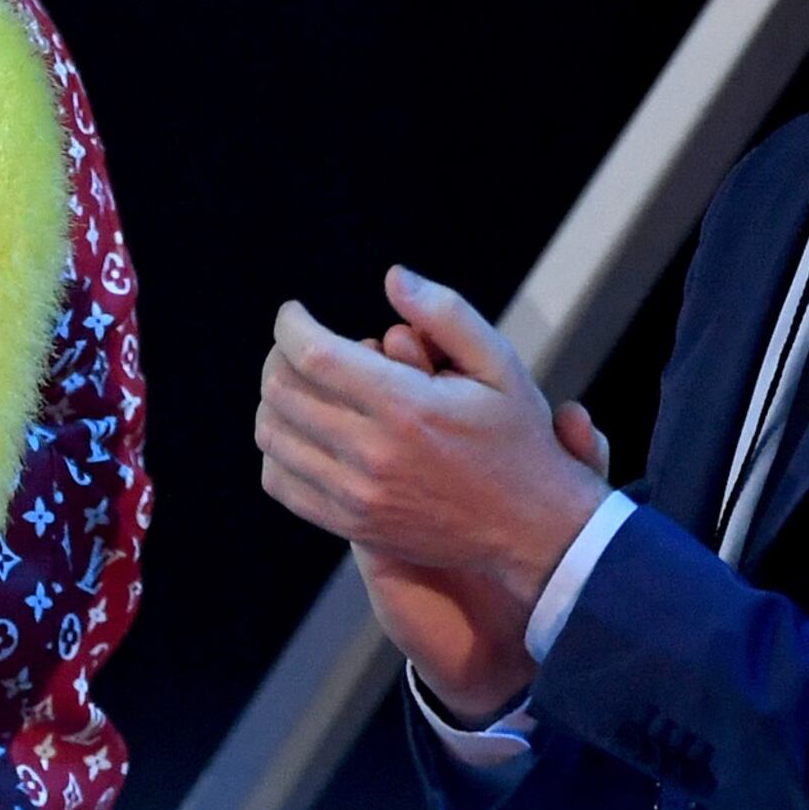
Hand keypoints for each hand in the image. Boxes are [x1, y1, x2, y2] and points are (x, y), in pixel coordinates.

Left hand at [254, 268, 607, 722]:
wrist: (536, 532)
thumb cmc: (518, 440)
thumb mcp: (501, 367)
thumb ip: (446, 315)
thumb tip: (393, 276)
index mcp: (408, 408)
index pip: (313, 354)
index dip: (290, 324)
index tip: (294, 312)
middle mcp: (374, 454)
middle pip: (282, 391)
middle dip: (279, 355)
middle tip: (297, 344)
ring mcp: (357, 495)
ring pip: (272, 435)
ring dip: (275, 400)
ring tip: (301, 384)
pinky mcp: (350, 524)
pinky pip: (279, 481)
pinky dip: (279, 450)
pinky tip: (305, 431)